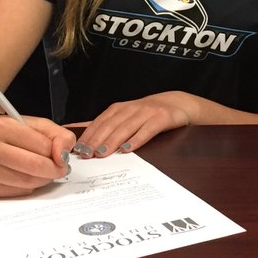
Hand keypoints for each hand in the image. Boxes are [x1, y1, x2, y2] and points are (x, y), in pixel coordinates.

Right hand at [0, 115, 75, 197]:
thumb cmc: (12, 131)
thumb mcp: (37, 125)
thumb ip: (58, 135)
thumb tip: (63, 158)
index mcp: (2, 128)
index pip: (42, 147)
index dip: (59, 154)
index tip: (62, 157)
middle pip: (36, 167)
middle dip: (55, 170)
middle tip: (60, 169)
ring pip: (29, 183)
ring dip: (44, 179)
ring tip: (45, 171)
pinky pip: (19, 192)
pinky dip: (30, 187)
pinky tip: (28, 176)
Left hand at [74, 92, 194, 157]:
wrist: (179, 103)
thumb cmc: (149, 114)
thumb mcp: (128, 116)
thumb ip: (109, 124)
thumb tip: (84, 133)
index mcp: (121, 108)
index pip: (100, 122)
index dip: (89, 135)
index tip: (78, 149)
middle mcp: (132, 108)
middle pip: (110, 125)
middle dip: (96, 140)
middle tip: (86, 154)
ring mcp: (147, 112)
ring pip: (126, 127)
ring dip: (112, 141)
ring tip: (102, 153)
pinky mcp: (162, 117)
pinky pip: (147, 130)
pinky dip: (136, 139)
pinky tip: (128, 149)